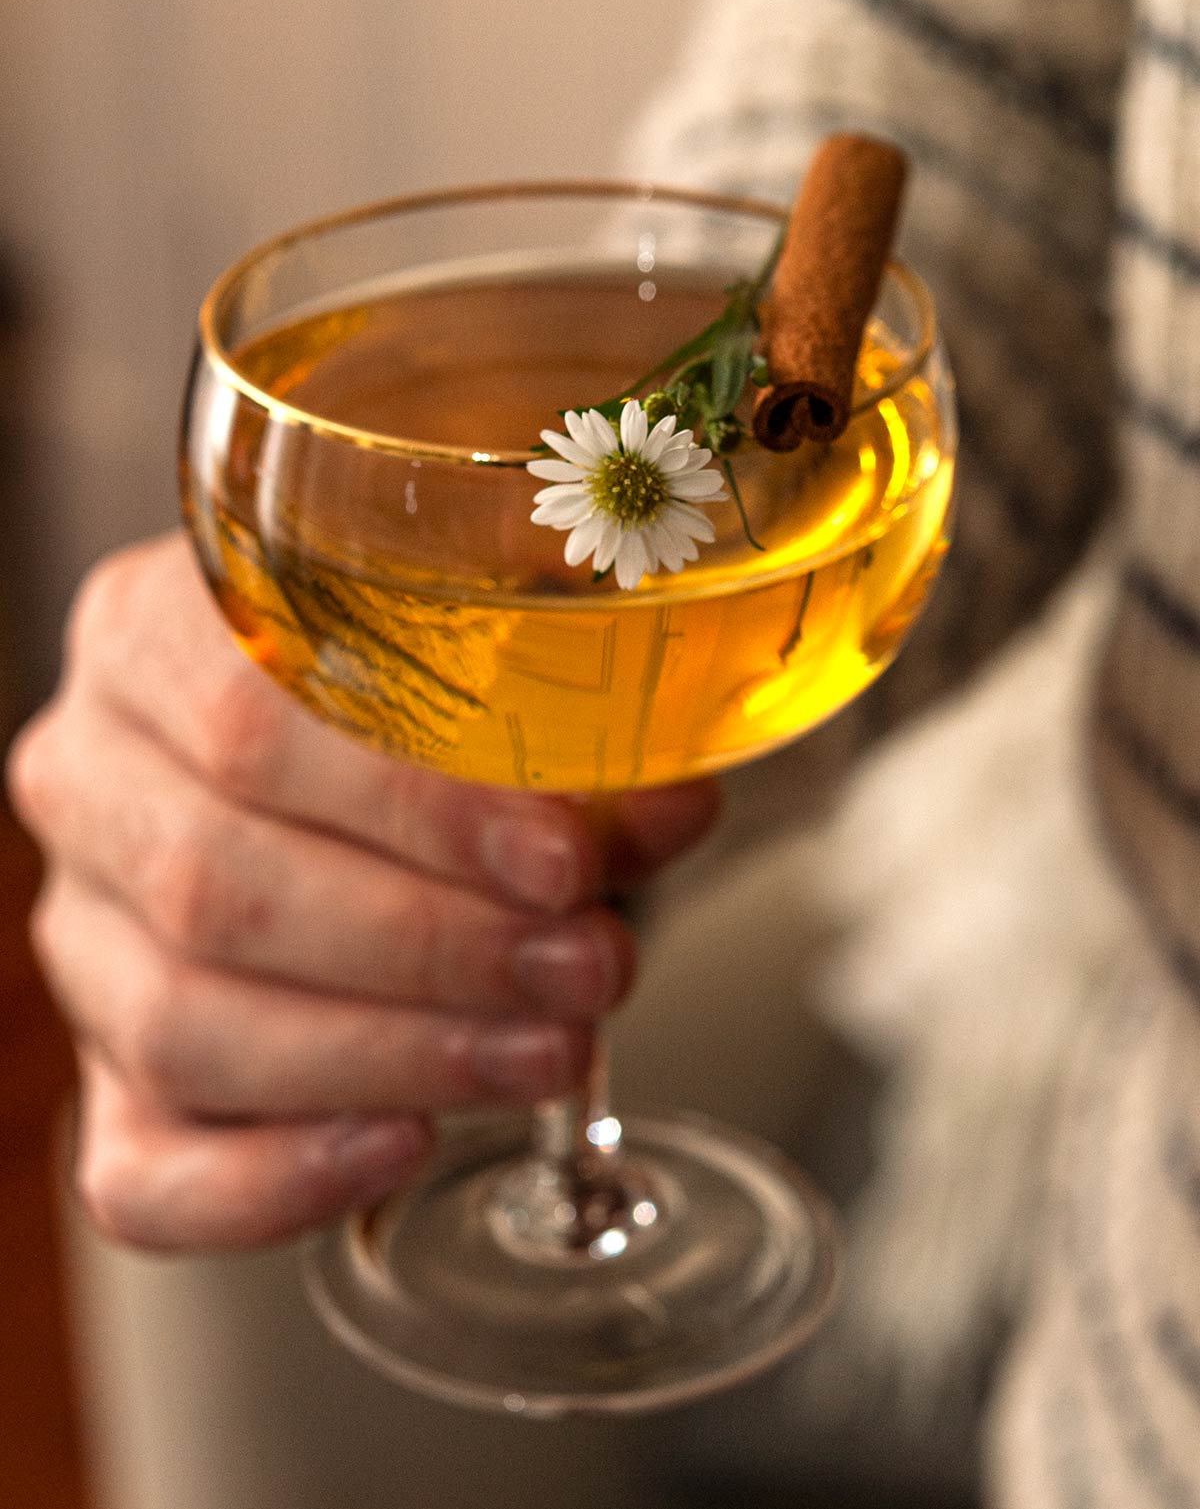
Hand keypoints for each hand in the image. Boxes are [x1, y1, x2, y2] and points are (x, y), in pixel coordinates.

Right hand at [7, 533, 718, 1250]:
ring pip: (187, 1026)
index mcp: (148, 632)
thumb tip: (666, 803)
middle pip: (217, 885)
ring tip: (544, 1050)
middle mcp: (92, 779)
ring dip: (392, 1057)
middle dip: (430, 949)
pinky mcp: (105, 1075)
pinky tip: (405, 1146)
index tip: (560, 863)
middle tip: (582, 968)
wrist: (318, 760)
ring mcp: (82, 936)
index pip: (249, 720)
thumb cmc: (397, 706)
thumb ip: (564, 736)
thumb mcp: (482, 675)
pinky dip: (277, 1183)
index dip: (415, 808)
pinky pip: (144, 1173)